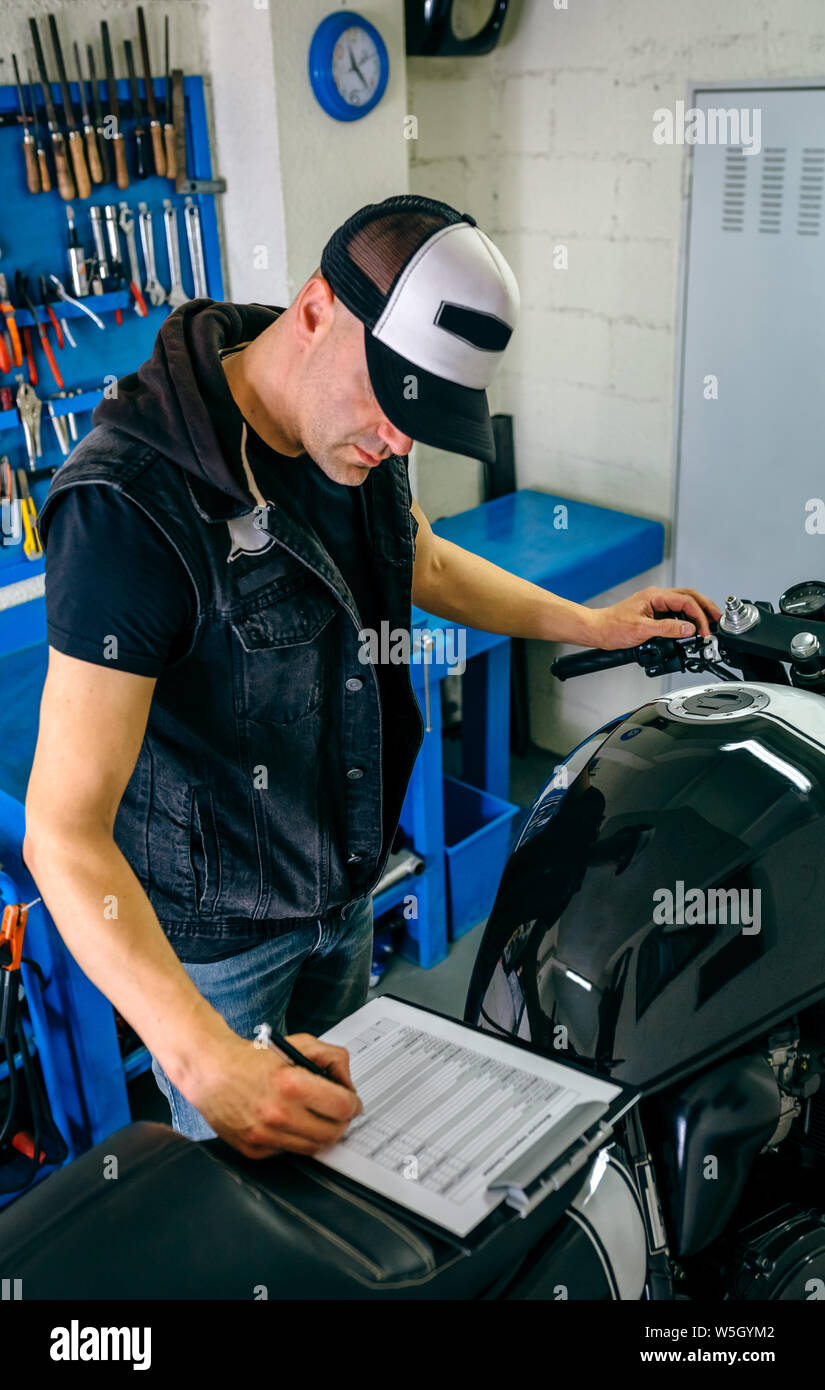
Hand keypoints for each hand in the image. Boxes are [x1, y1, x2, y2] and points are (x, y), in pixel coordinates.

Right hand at [185, 1031, 362, 1158]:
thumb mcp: (298, 1043)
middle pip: (332, 1133)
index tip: (351, 1101)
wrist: (210, 1070)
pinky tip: (289, 1122)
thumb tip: (347, 1085)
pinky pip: (289, 1151)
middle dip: (341, 1121)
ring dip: (321, 1133)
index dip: (352, 1103)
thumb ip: (331, 1058)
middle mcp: (278, 1114)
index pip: (342, 1107)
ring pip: (313, 1147)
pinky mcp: (254, 1150)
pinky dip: (295, 1139)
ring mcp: (265, 1136)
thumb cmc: (252, 1058)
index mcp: (291, 1085)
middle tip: (337, 1111)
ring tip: (315, 1116)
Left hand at [591, 586, 721, 647]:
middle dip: (705, 607)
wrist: (598, 630)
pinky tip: (691, 627)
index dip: (699, 616)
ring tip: (708, 624)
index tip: (704, 630)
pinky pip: (675, 612)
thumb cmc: (613, 627)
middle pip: (689, 596)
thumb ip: (668, 629)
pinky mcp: (653, 613)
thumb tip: (689, 629)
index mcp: (655, 596)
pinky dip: (687, 618)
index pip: (686, 601)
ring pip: (684, 603)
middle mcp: (657, 597)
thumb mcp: (642, 630)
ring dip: (697, 612)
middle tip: (718, 619)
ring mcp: (655, 604)